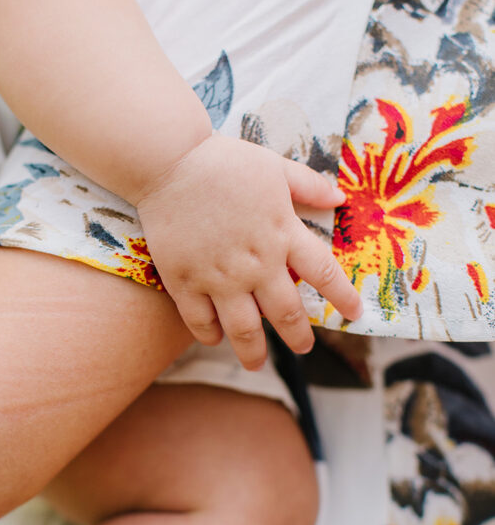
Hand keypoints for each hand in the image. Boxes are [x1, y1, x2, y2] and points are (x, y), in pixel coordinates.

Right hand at [136, 134, 361, 367]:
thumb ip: (308, 185)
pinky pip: (201, 322)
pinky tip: (216, 339)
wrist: (169, 163)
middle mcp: (257, 263)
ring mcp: (220, 277)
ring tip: (257, 363)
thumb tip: (339, 196)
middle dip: (299, 337)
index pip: (324, 275)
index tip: (354, 313)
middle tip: (304, 347)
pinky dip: (210, 336)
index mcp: (283, 234)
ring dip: (254, 352)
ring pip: (244, 329)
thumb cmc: (224, 161)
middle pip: (286, 313)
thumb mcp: (274, 166)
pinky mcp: (185, 282)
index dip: (342, 298)